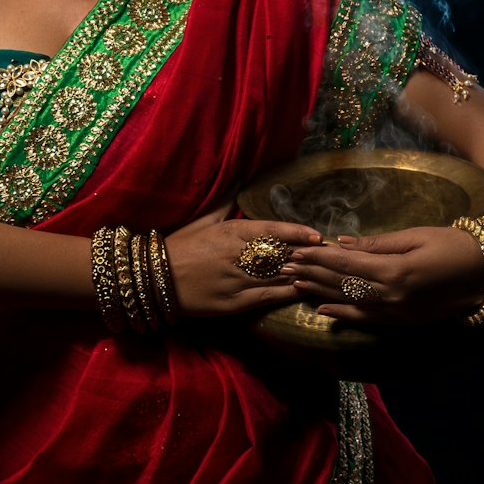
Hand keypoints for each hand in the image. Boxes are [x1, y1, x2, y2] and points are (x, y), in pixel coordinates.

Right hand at [165, 208, 325, 316]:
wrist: (154, 278)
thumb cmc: (179, 247)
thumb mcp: (204, 221)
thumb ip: (226, 202)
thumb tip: (239, 180)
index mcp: (231, 232)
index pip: (272, 230)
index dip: (297, 233)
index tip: (317, 236)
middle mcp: (238, 254)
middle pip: (281, 254)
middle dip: (306, 255)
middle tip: (330, 257)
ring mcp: (237, 279)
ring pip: (278, 276)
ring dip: (302, 274)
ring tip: (323, 273)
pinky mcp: (234, 303)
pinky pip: (267, 297)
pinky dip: (287, 293)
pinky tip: (302, 290)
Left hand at [284, 225, 483, 325]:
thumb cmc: (453, 246)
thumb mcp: (415, 236)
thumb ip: (376, 244)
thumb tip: (340, 243)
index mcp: (395, 272)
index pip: (346, 265)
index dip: (318, 258)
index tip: (296, 250)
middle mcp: (392, 297)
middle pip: (342, 284)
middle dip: (312, 274)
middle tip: (285, 265)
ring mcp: (397, 314)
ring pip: (349, 303)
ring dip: (319, 293)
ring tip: (294, 284)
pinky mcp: (403, 323)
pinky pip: (365, 320)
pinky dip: (342, 314)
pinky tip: (322, 310)